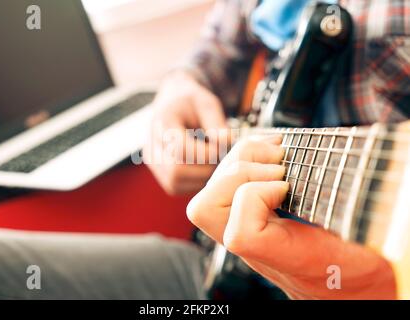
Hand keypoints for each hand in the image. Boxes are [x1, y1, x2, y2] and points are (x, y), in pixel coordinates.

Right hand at [143, 71, 228, 194]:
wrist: (174, 104)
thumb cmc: (192, 103)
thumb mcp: (207, 103)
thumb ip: (217, 122)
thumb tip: (226, 142)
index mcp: (162, 122)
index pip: (181, 149)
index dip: (206, 153)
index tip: (222, 146)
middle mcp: (151, 145)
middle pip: (176, 171)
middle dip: (205, 169)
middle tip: (222, 158)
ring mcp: (153, 162)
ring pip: (175, 183)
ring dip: (201, 178)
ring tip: (214, 162)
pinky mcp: (159, 173)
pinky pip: (176, 188)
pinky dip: (194, 182)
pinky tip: (205, 167)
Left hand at [187, 136, 395, 298]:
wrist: (350, 286)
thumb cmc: (363, 267)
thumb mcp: (375, 243)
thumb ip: (370, 217)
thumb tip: (394, 170)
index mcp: (288, 259)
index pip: (241, 237)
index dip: (256, 198)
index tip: (289, 187)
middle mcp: (258, 247)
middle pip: (205, 210)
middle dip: (238, 173)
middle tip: (277, 167)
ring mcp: (248, 230)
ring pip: (209, 195)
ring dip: (239, 162)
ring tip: (276, 156)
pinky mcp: (249, 216)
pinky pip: (225, 187)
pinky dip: (244, 161)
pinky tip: (274, 156)